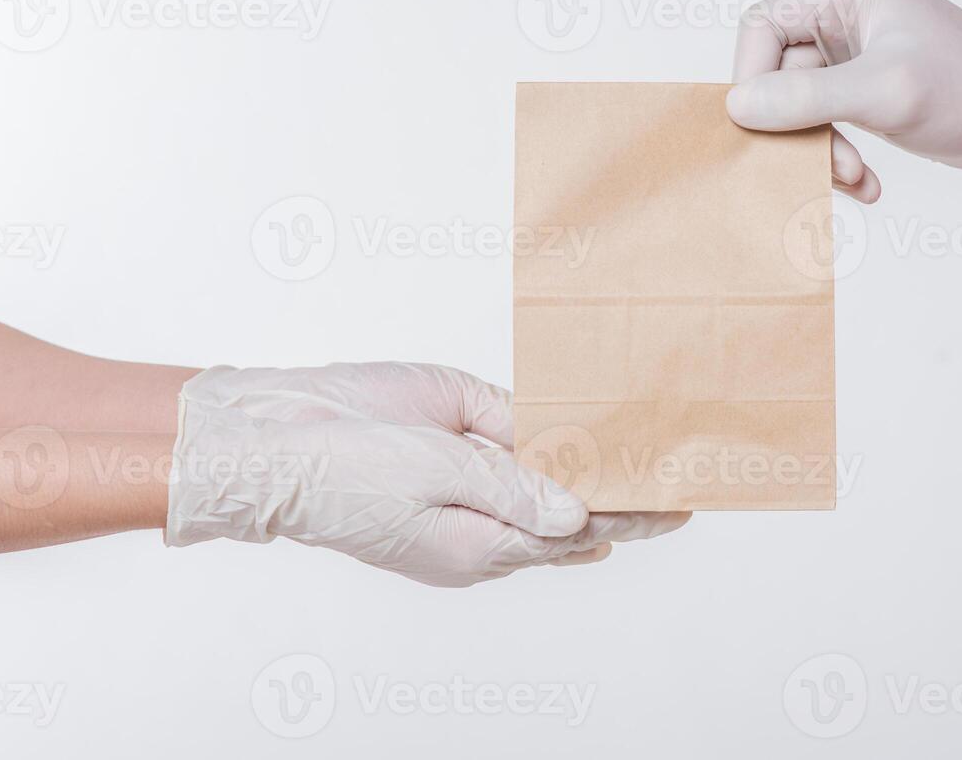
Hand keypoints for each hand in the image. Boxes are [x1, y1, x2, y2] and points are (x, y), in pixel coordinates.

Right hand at [165, 362, 688, 586]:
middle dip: (625, 493)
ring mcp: (471, 474)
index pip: (577, 533)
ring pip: (550, 472)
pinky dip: (556, 427)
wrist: (273, 439)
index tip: (683, 506)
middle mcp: (485, 516)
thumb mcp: (438, 479)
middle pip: (572, 509)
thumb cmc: (343, 471)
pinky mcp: (454, 433)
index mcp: (482, 546)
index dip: (631, 516)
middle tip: (687, 472)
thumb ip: (513, 491)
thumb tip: (580, 514)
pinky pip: (515, 433)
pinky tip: (591, 414)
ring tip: (657, 441)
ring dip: (596, 459)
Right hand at [727, 0, 961, 199]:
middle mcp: (844, 8)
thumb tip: (738, 106)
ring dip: (819, 150)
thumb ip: (807, 99)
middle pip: (775, 70)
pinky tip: (866, 183)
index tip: (766, 129)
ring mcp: (851, 49)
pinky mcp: (861, 84)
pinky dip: (836, 156)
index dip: (754, 80)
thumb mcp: (886, 94)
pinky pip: (821, 121)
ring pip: (795, 104)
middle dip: (797, 127)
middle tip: (828, 166)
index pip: (762, 27)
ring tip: (855, 179)